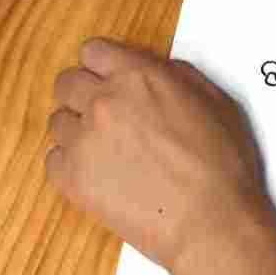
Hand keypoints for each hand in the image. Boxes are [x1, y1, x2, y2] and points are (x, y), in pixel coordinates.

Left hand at [47, 39, 275, 274]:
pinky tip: (100, 176)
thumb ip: (176, 76)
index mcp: (138, 76)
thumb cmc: (222, 165)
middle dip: (83, 95)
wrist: (211, 222)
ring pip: (58, 122)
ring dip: (77, 132)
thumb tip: (153, 72)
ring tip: (107, 153)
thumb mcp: (214, 101)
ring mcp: (83, 139)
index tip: (109, 81)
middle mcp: (103, 101)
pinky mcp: (72, 178)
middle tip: (107, 118)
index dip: (102, 67)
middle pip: (67, 83)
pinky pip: (53, 160)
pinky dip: (71, 166)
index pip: (93, 51)